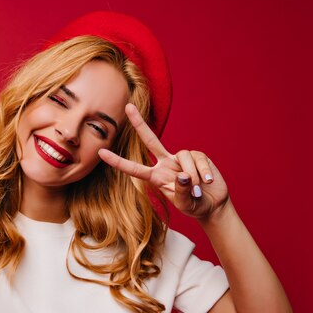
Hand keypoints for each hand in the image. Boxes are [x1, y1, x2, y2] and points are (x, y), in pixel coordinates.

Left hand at [98, 103, 228, 219]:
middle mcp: (166, 163)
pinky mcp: (197, 156)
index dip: (118, 161)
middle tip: (128, 106)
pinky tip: (208, 182)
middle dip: (139, 123)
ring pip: (183, 157)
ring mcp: (181, 158)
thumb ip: (182, 191)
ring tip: (199, 190)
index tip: (101, 153)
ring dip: (194, 176)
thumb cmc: (193, 205)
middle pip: (150, 140)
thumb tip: (183, 175)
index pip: (134, 168)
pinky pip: (198, 159)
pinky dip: (204, 172)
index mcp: (156, 177)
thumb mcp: (185, 203)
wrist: (211, 204)